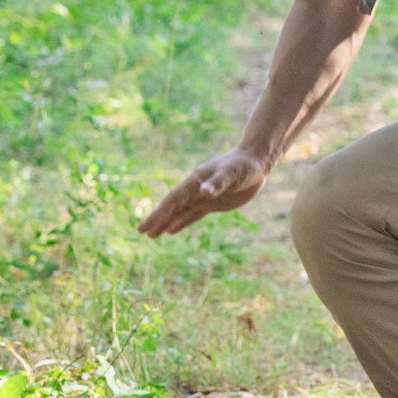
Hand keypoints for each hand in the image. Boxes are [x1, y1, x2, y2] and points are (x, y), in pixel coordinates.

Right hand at [137, 149, 267, 237]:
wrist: (255, 162)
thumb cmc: (244, 166)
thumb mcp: (232, 173)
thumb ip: (218, 183)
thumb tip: (203, 192)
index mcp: (196, 181)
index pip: (173, 200)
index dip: (159, 213)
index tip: (145, 224)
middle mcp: (196, 190)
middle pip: (172, 207)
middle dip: (157, 219)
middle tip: (141, 231)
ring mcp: (203, 197)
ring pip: (180, 212)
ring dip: (166, 223)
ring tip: (151, 235)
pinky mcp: (213, 204)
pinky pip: (193, 215)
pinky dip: (182, 222)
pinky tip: (171, 230)